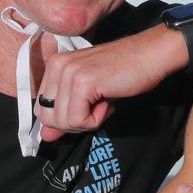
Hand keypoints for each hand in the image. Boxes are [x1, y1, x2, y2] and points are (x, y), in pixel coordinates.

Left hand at [35, 25, 184, 140]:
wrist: (151, 55)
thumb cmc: (125, 72)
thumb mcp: (89, 94)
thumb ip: (64, 114)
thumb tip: (46, 137)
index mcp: (55, 65)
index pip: (41, 109)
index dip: (64, 118)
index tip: (87, 106)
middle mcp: (57, 66)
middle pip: (48, 118)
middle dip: (73, 122)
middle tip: (97, 106)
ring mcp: (68, 72)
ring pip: (62, 121)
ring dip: (87, 120)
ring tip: (104, 101)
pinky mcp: (82, 82)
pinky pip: (77, 119)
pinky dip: (95, 120)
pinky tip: (108, 102)